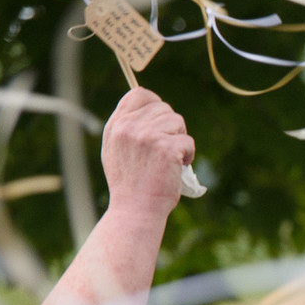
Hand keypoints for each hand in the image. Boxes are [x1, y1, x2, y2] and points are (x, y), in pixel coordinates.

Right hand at [100, 87, 196, 213]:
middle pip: (163, 107)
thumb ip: (127, 128)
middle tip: (167, 148)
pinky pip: (188, 141)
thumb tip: (149, 110)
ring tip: (171, 159)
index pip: (139, 94)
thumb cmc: (130, 184)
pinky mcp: (166, 147)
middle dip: (171, 126)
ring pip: (177, 121)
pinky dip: (188, 155)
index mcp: (116, 125)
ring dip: (180, 139)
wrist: (135, 209)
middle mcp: (129, 126)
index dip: (155, 102)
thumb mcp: (116, 150)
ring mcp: (147, 135)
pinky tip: (177, 167)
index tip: (162, 119)